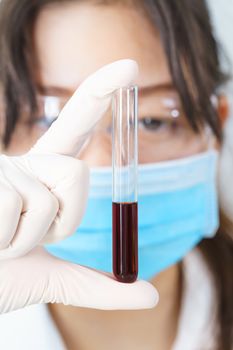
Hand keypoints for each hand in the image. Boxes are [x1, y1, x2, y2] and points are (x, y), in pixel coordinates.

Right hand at [0, 60, 158, 313]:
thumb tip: (150, 297)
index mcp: (42, 178)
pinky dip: (7, 239)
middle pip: (77, 173)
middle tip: (22, 240)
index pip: (78, 126)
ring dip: (25, 238)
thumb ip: (100, 288)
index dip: (101, 92)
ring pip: (47, 198)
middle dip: (61, 219)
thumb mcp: (53, 280)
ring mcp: (0, 168)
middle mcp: (23, 164)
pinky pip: (17, 206)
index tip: (128, 67)